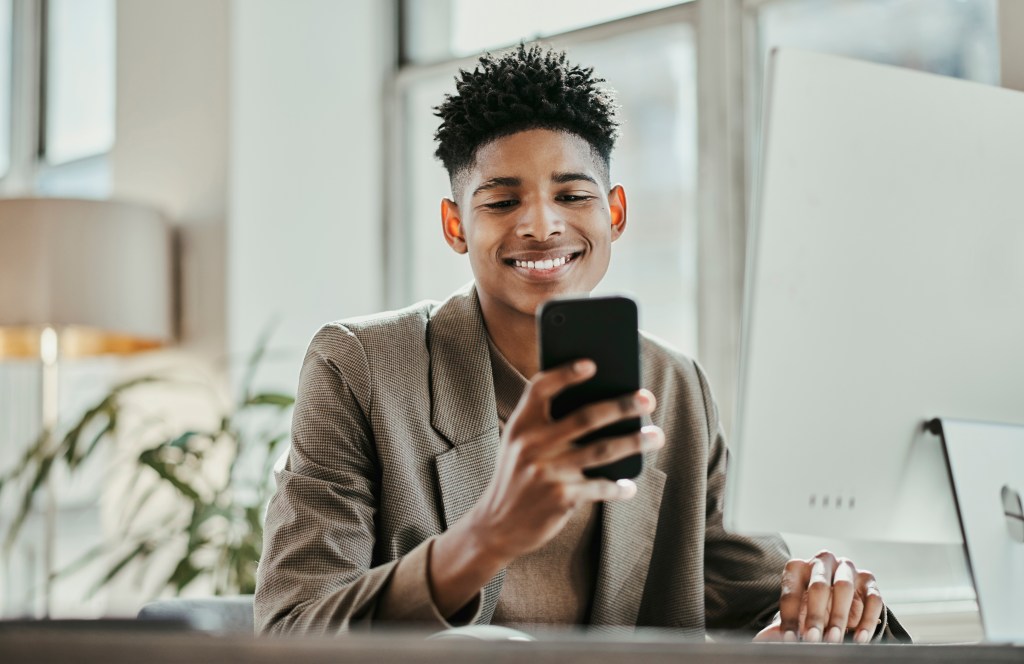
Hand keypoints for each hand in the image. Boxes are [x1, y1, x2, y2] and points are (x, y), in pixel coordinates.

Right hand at [467, 358, 662, 562]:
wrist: (495, 526)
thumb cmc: (517, 478)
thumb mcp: (519, 447)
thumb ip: (546, 428)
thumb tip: (602, 409)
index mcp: (520, 425)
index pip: (540, 388)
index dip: (565, 373)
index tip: (592, 364)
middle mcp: (531, 445)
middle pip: (585, 417)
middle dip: (621, 406)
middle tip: (647, 399)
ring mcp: (546, 472)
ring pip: (602, 450)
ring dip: (634, 442)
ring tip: (656, 436)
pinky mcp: (560, 498)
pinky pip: (600, 486)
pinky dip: (618, 487)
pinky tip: (629, 485)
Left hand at [753, 550, 883, 643]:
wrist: (838, 600)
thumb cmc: (810, 606)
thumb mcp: (795, 614)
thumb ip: (782, 625)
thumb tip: (763, 640)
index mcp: (798, 567)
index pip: (791, 591)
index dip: (790, 617)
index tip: (790, 639)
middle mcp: (822, 561)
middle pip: (818, 585)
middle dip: (815, 615)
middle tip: (813, 640)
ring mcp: (847, 568)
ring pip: (844, 588)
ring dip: (839, 616)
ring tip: (834, 639)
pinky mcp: (868, 579)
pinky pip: (871, 598)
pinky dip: (866, 620)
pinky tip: (859, 638)